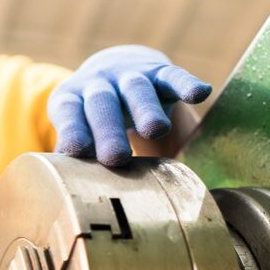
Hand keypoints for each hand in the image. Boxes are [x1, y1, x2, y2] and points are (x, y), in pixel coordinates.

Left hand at [49, 45, 211, 166]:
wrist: (115, 68)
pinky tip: (199, 94)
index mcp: (72, 100)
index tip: (75, 151)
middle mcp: (99, 84)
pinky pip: (173, 76)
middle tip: (115, 158)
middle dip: (109, 130)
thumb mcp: (83, 133)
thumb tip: (90, 201)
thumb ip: (86, 160)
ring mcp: (129, 76)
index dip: (73, 131)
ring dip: (145, 109)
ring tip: (155, 130)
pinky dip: (185, 83)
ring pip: (137, 89)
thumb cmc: (95, 119)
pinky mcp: (159, 72)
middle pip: (103, 104)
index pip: (70, 114)